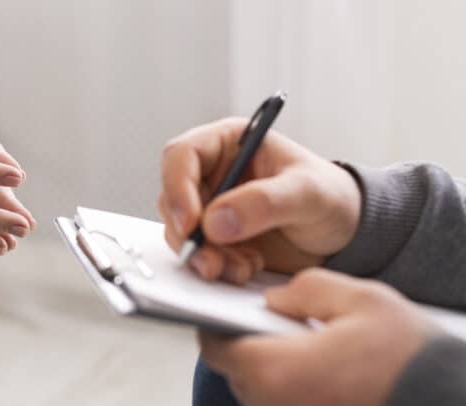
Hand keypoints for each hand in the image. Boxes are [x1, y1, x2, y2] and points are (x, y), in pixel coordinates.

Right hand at [159, 117, 361, 283]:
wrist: (347, 234)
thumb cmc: (333, 198)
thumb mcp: (307, 193)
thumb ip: (264, 202)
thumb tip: (215, 221)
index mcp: (229, 143)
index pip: (181, 156)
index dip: (177, 187)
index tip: (191, 223)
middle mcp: (213, 173)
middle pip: (173, 198)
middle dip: (189, 234)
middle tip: (212, 261)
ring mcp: (212, 207)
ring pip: (181, 230)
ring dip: (203, 255)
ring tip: (241, 268)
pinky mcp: (216, 237)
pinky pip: (197, 252)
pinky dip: (214, 266)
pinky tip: (246, 268)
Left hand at [199, 269, 433, 405]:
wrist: (450, 399)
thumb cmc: (409, 358)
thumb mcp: (360, 300)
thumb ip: (306, 289)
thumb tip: (275, 299)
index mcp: (274, 370)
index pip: (215, 347)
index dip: (216, 323)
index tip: (227, 308)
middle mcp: (274, 404)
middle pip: (237, 370)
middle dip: (248, 343)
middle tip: (273, 322)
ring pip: (261, 390)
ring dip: (273, 366)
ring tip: (301, 343)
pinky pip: (285, 402)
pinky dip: (292, 385)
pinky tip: (318, 367)